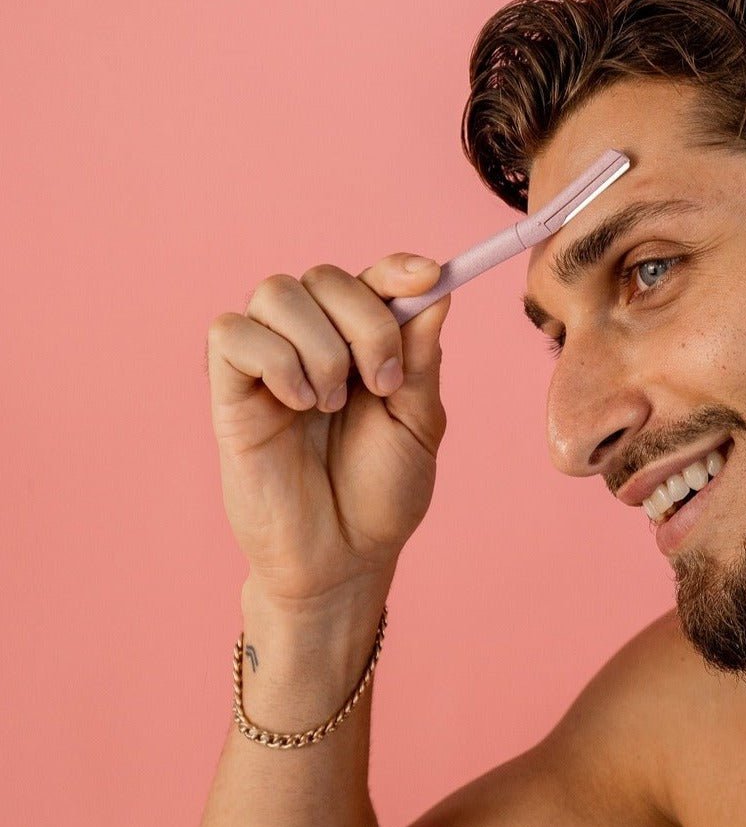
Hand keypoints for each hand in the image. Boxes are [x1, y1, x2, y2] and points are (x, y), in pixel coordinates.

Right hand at [207, 253, 450, 603]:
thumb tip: (436, 289)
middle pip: (324, 276)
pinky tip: (298, 406)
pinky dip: (275, 360)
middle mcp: (313, 342)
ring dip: (320, 346)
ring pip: (276, 293)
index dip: (397, 267)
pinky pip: (232, 333)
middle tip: (382, 384)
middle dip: (366, 321)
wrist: (344, 559)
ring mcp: (268, 363)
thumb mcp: (418, 423)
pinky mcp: (229, 391)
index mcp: (362, 344)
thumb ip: (421, 358)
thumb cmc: (381, 494)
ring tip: (334, 404)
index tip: (430, 276)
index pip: (372, 278)